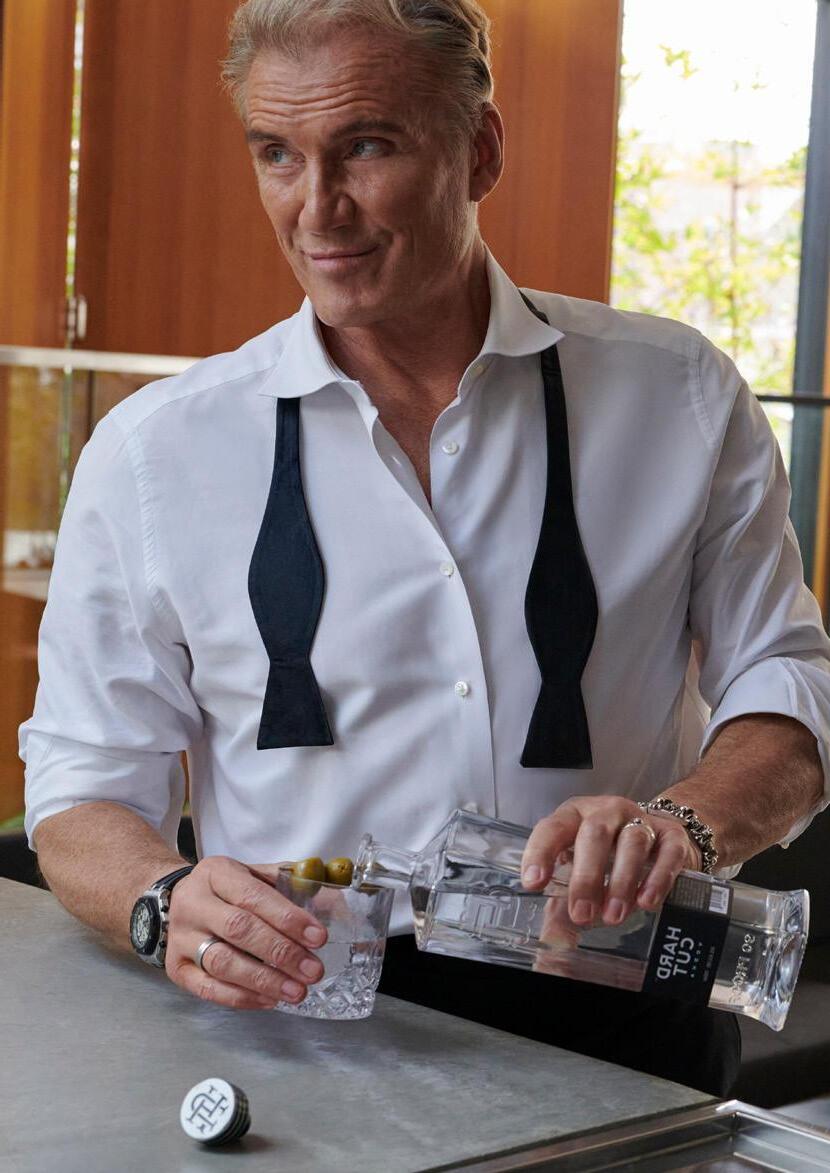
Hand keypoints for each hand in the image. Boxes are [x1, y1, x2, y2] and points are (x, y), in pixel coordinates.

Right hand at [165, 857, 326, 1009]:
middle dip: (281, 952)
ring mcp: (180, 937)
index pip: (254, 896)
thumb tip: (334, 900)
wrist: (176, 900)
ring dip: (264, 980)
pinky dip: (242, 998)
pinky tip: (269, 999)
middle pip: (239, 929)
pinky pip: (208, 989)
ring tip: (297, 991)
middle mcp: (193, 904)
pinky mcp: (175, 968)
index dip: (288, 918)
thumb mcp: (253, 873)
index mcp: (217, 873)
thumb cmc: (226, 890)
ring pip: (222, 963)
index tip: (318, 937)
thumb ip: (290, 883)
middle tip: (312, 970)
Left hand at [520, 796, 700, 926]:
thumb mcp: (580, 871)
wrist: (659, 838)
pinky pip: (668, 853)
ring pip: (632, 842)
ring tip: (613, 915)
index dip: (541, 853)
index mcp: (575, 816)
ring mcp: (641, 820)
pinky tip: (647, 901)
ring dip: (621, 881)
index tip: (533, 882)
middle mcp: (606, 812)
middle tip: (581, 914)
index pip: (553, 828)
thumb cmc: (608, 855)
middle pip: (594, 834)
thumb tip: (552, 942)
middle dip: (586, 876)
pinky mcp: (672, 835)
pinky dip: (657, 878)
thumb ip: (562, 904)